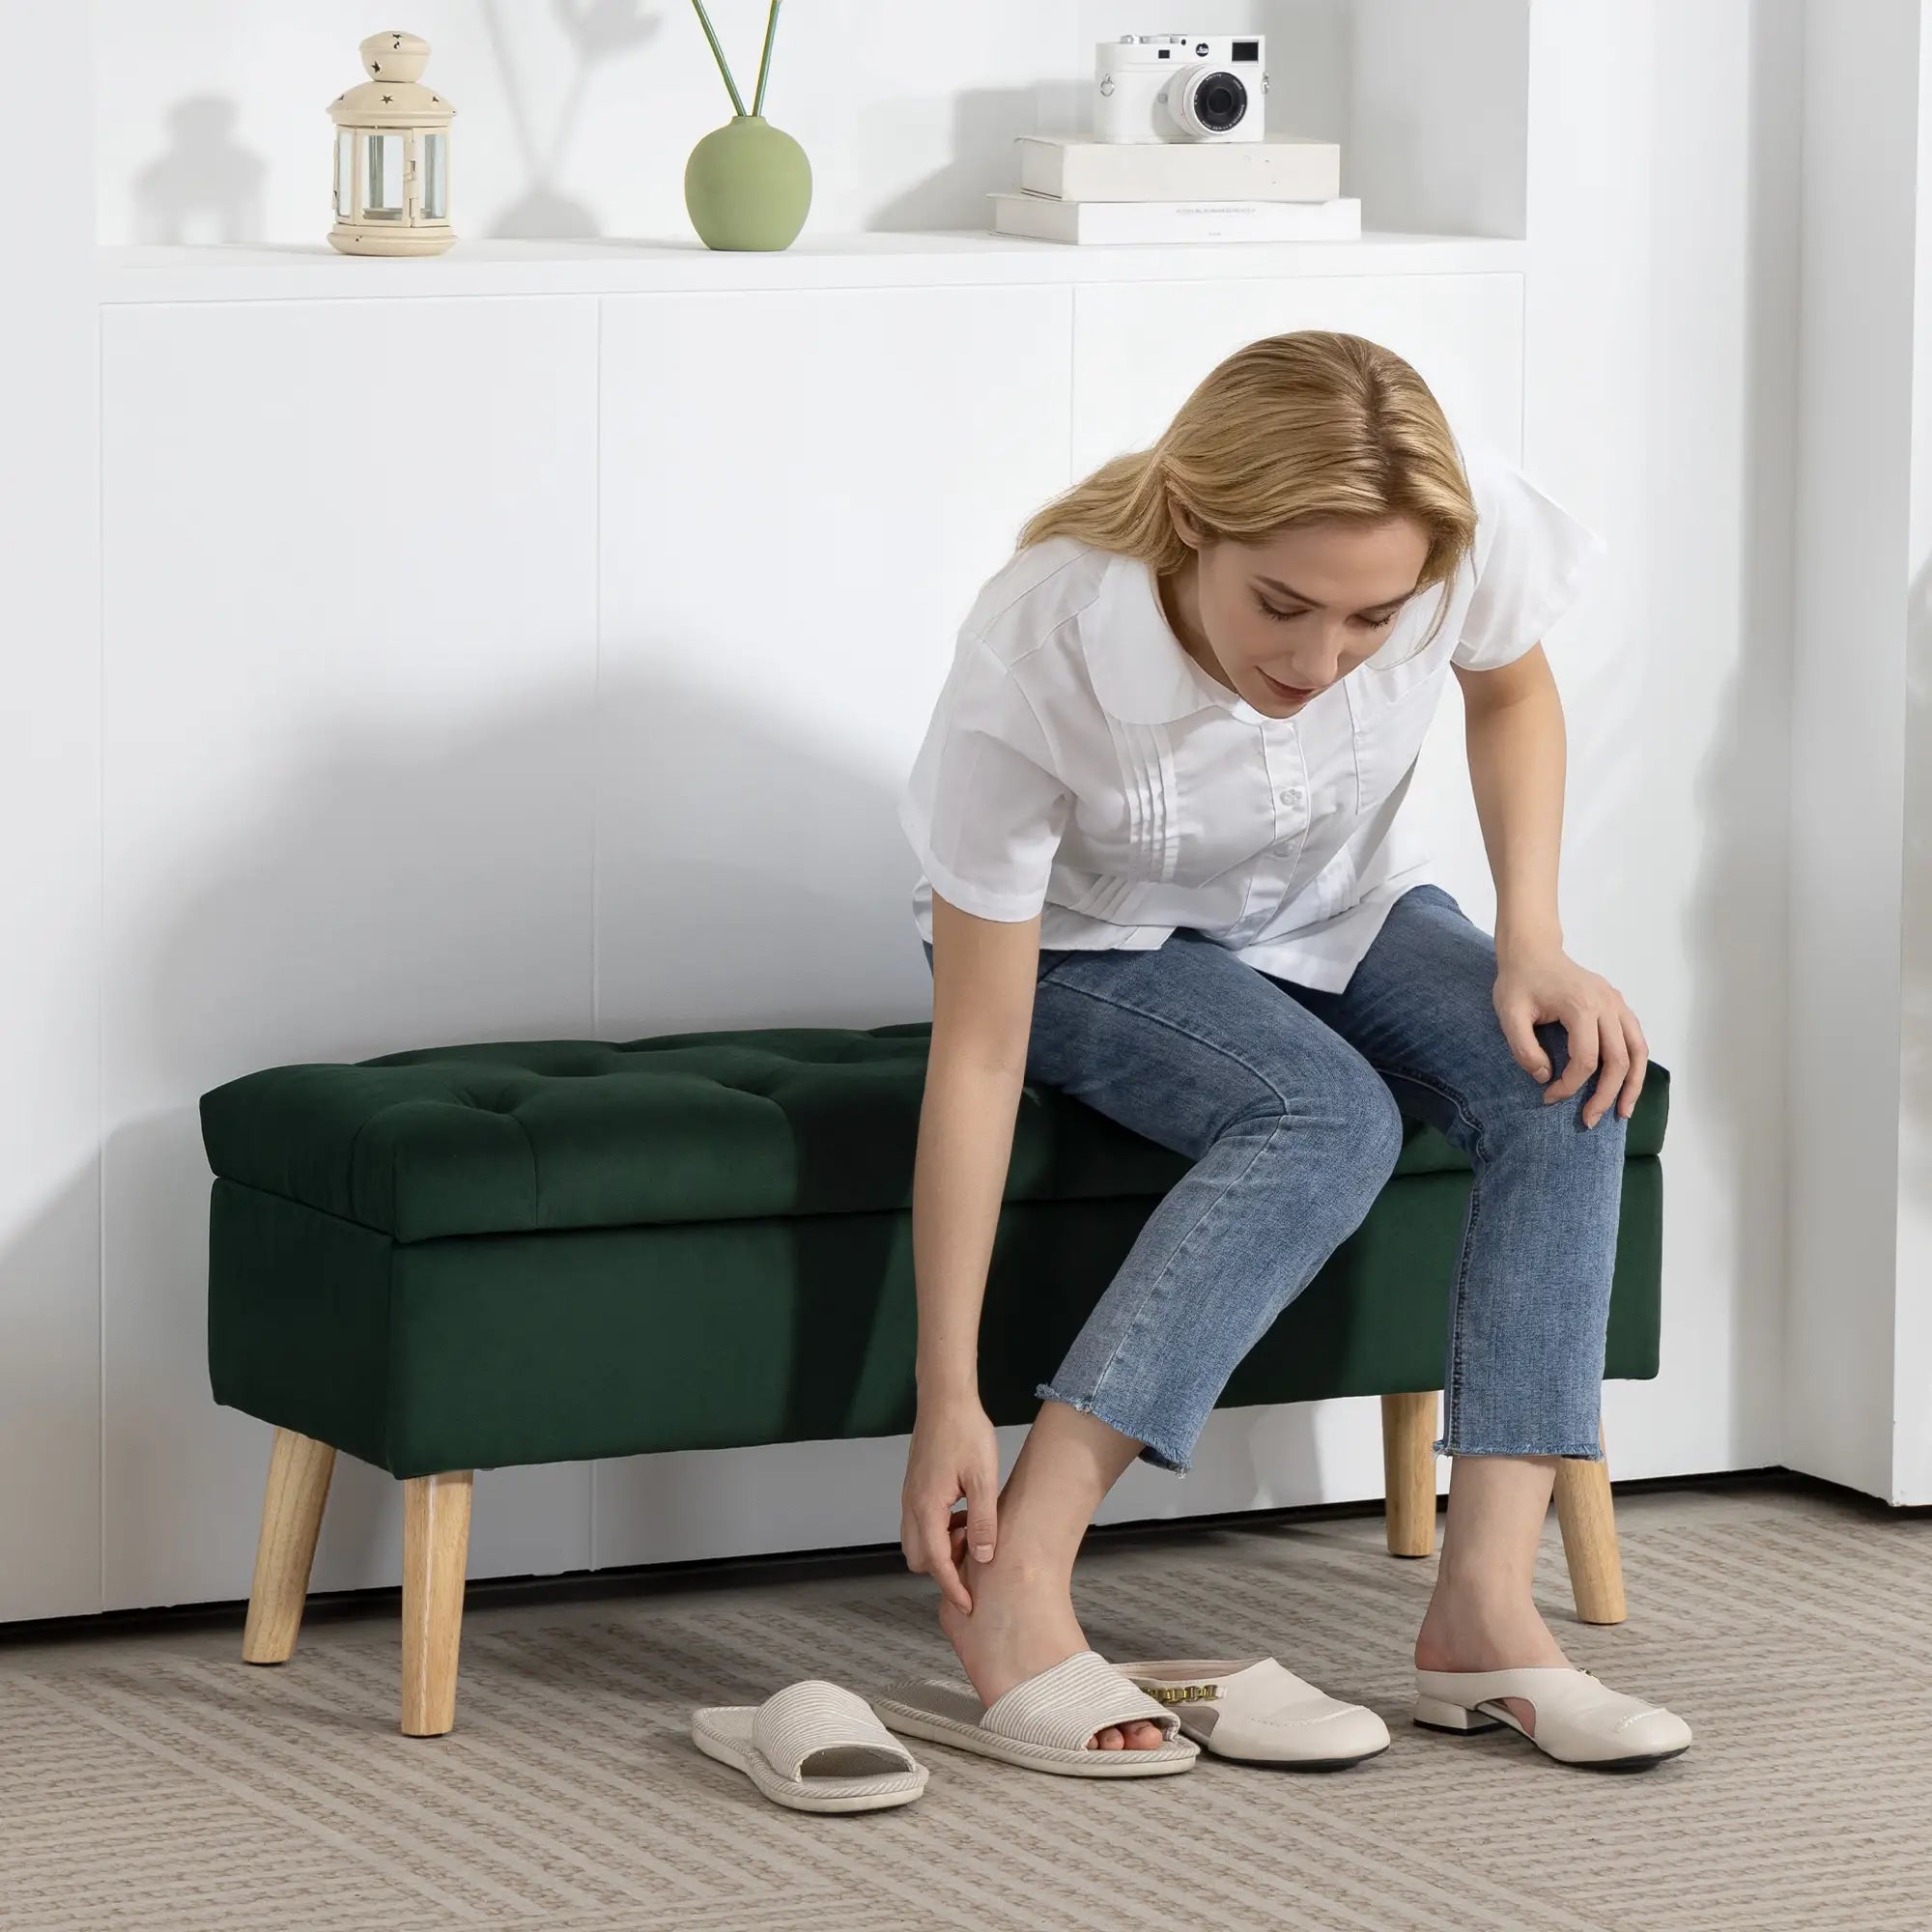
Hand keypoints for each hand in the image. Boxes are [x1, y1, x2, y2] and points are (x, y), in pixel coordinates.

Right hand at [901, 1393, 999, 1613]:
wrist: (945, 1399)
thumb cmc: (965, 1433)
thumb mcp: (983, 1479)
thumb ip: (982, 1522)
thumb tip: (983, 1558)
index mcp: (927, 1508)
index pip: (936, 1564)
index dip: (952, 1589)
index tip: (969, 1607)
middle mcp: (911, 1506)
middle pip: (919, 1559)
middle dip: (944, 1568)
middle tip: (975, 1556)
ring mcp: (910, 1496)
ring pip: (917, 1541)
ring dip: (941, 1548)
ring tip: (972, 1534)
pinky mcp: (915, 1487)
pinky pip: (920, 1523)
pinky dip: (938, 1531)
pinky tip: (963, 1515)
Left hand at [1492, 942, 1647, 1127]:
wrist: (1533, 950)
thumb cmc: (1519, 981)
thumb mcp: (1509, 1014)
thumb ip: (1523, 1048)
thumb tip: (1544, 1077)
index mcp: (1581, 1006)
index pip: (1585, 1060)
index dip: (1569, 1086)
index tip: (1549, 1097)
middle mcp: (1607, 1005)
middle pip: (1618, 1060)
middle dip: (1605, 1095)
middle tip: (1590, 1121)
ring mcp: (1617, 1003)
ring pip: (1637, 1051)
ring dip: (1633, 1085)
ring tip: (1623, 1113)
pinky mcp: (1618, 1005)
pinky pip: (1636, 1039)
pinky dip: (1636, 1065)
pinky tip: (1627, 1085)